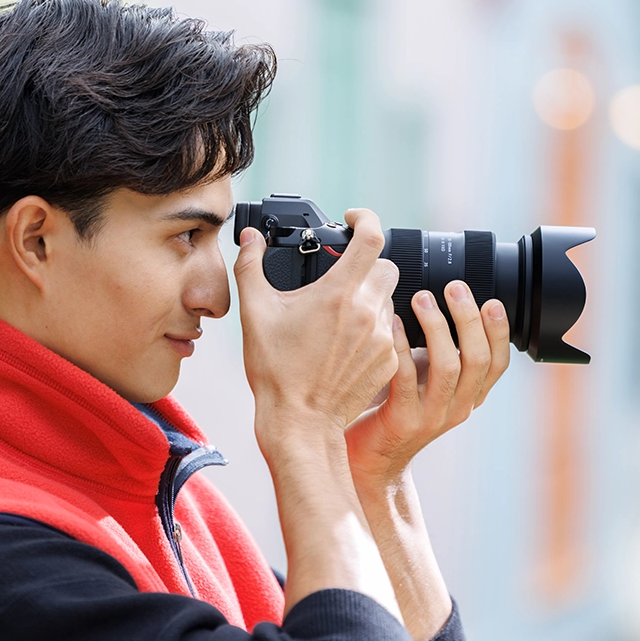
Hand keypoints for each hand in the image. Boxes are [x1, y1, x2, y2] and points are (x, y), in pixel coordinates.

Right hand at [234, 209, 400, 447]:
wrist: (300, 422)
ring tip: (339, 316)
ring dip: (370, 298)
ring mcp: (383, 338)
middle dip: (366, 264)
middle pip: (385, 265)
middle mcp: (368, 311)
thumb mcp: (255, 313)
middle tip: (342, 276)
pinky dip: (373, 328)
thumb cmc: (276, 371)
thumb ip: (250, 267)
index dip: (364, 218)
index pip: (371, 237)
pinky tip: (346, 344)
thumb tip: (250, 239)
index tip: (352, 220)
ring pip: (388, 299)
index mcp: (339, 293)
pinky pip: (390, 331)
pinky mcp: (389, 360)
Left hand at [345, 281, 510, 482]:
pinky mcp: (402, 420)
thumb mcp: (429, 383)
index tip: (491, 301)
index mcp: (469, 398)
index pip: (497, 364)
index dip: (499, 332)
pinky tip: (391, 322)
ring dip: (436, 327)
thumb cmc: (396, 411)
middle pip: (476, 360)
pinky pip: (406, 376)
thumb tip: (445, 303)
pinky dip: (401, 345)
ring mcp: (431, 416)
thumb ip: (442, 354)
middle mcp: (456, 408)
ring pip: (447, 366)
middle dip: (468, 319)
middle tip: (454, 289)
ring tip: (422, 298)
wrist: (371, 460)